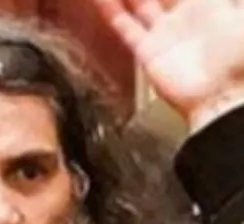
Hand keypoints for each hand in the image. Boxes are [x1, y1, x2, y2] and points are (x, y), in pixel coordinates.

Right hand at [94, 0, 243, 128]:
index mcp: (212, 4)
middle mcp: (186, 14)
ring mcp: (165, 32)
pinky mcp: (148, 51)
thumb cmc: (240, 56)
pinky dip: (110, 11)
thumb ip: (233, 0)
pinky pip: (125, 26)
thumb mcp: (241, 16)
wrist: (223, 96)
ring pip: (140, 3)